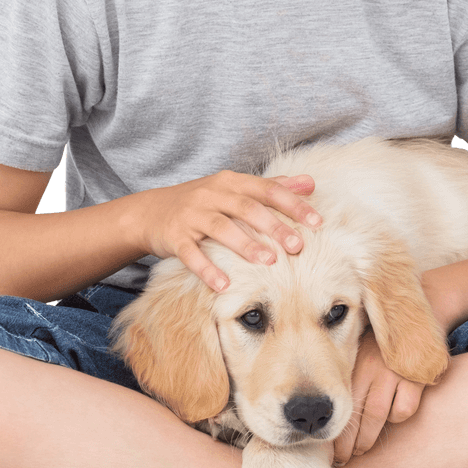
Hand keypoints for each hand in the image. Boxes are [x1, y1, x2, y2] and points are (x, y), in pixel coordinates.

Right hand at [139, 171, 320, 291]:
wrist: (150, 211)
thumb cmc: (203, 201)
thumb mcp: (234, 188)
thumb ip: (272, 186)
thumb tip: (311, 182)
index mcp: (231, 182)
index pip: (267, 190)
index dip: (293, 204)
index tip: (318, 221)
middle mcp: (212, 194)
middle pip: (247, 208)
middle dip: (274, 226)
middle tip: (298, 245)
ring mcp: (192, 215)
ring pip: (221, 228)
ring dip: (245, 245)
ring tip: (268, 261)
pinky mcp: (175, 237)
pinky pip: (192, 254)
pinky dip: (207, 269)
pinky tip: (224, 285)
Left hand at [332, 328, 424, 466]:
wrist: (406, 315)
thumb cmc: (374, 340)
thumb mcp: (354, 350)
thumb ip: (344, 374)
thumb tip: (324, 408)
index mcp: (354, 364)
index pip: (340, 405)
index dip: (334, 430)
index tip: (327, 448)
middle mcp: (371, 368)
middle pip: (357, 416)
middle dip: (348, 443)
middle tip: (342, 457)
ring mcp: (393, 373)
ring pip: (378, 417)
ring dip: (368, 439)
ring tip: (360, 449)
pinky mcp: (415, 377)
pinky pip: (404, 409)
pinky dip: (397, 417)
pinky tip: (390, 418)